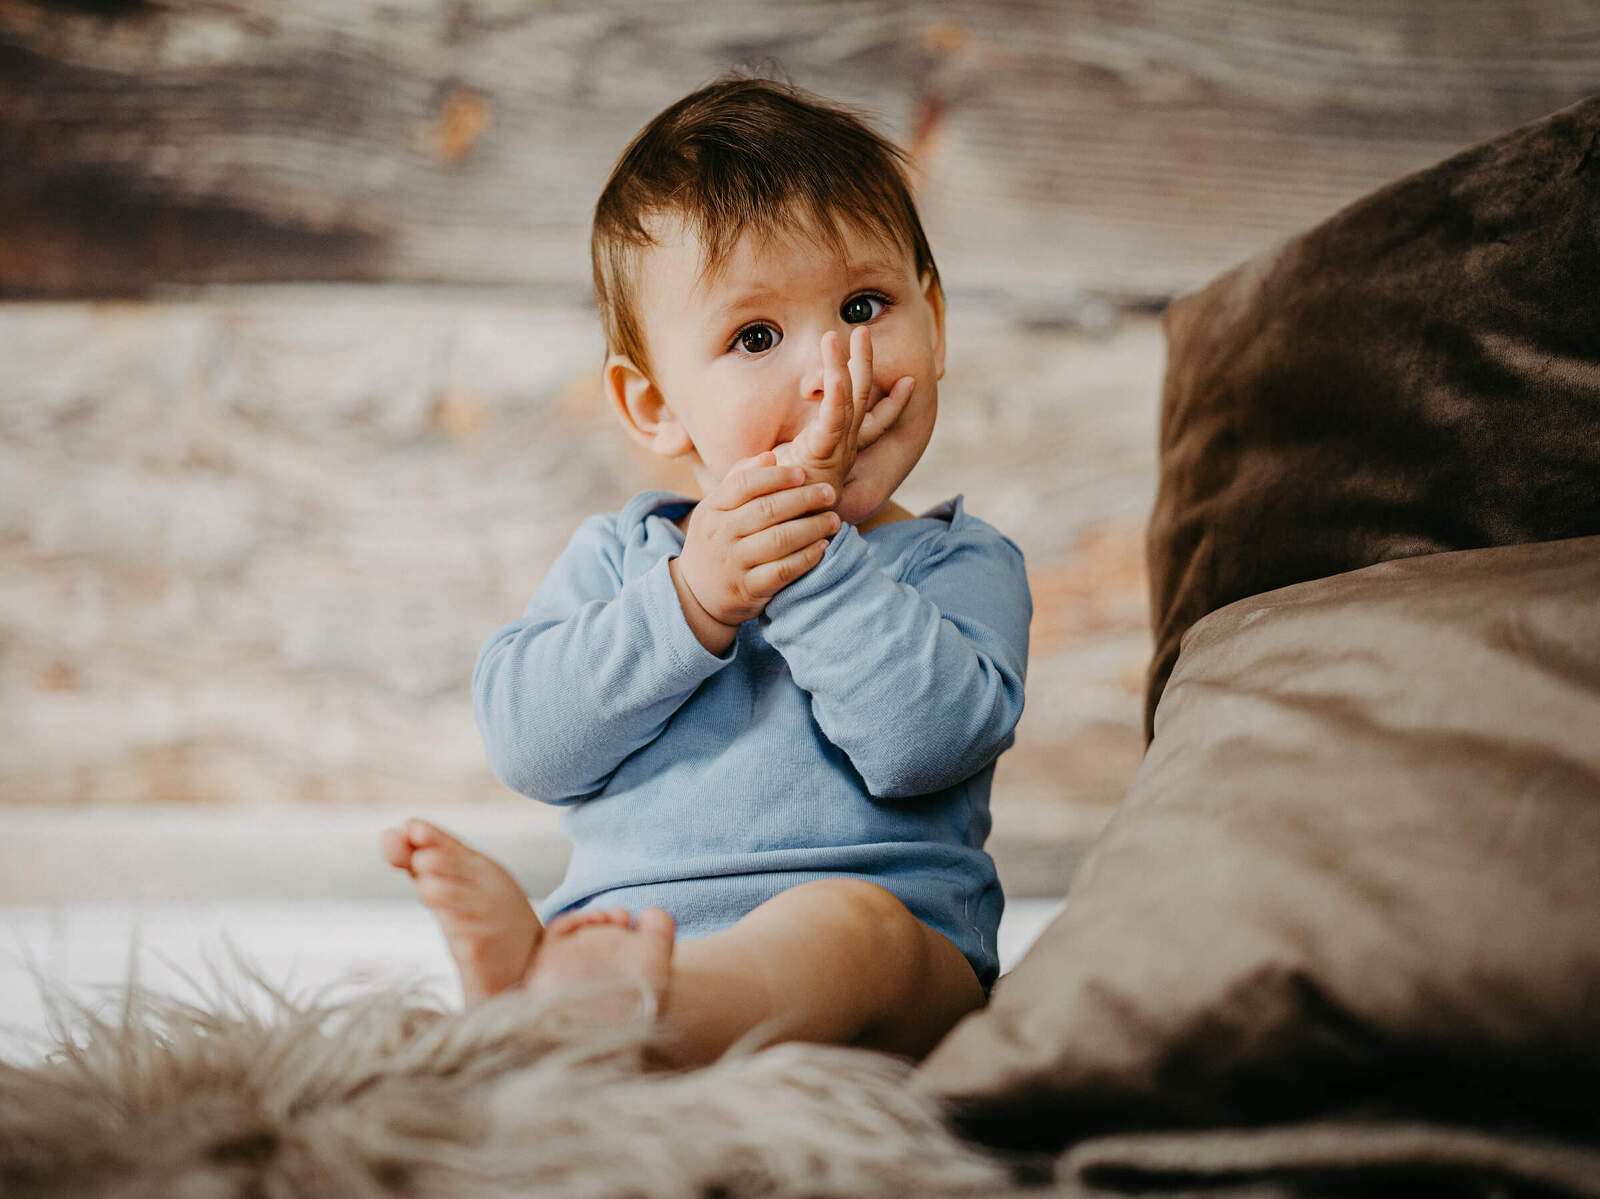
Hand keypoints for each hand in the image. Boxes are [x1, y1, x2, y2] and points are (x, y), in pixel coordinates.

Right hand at [669, 452, 841, 653]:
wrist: (696, 596)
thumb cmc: (715, 542)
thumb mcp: (715, 510)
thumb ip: (740, 479)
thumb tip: (770, 457)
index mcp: (712, 509)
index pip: (745, 484)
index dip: (777, 477)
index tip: (803, 473)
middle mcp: (720, 535)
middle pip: (767, 510)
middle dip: (804, 499)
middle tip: (830, 494)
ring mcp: (734, 564)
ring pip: (779, 540)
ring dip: (812, 528)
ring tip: (833, 520)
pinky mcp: (749, 589)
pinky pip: (783, 571)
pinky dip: (806, 558)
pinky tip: (823, 547)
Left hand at [772, 326, 914, 503]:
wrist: (782, 534)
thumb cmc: (779, 506)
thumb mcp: (778, 481)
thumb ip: (773, 467)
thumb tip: (764, 457)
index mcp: (840, 452)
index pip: (872, 423)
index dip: (892, 404)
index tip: (910, 383)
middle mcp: (844, 448)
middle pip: (862, 398)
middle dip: (864, 364)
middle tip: (864, 332)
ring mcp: (837, 449)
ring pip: (849, 398)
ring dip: (849, 364)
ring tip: (847, 334)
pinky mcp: (823, 452)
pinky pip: (833, 415)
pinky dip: (835, 389)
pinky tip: (834, 367)